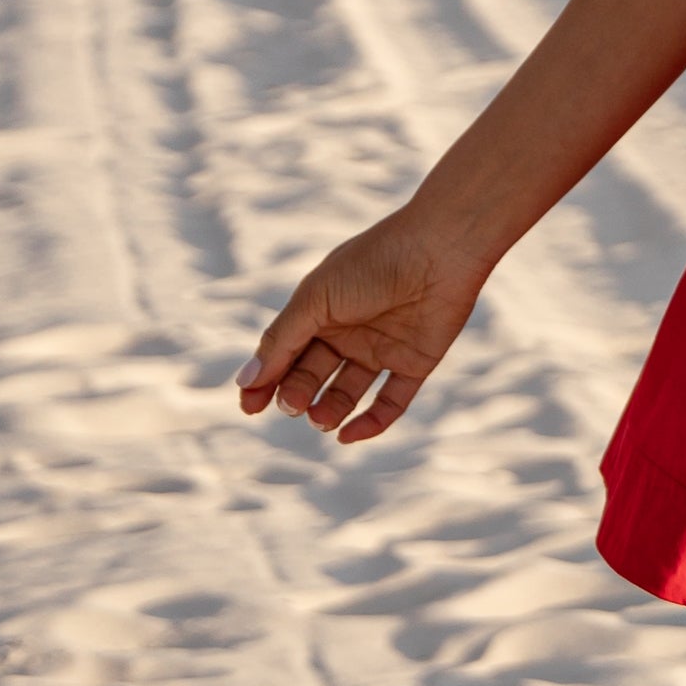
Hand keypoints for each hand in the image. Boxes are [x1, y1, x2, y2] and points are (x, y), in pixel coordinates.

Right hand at [236, 209, 486, 444]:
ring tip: (319, 419)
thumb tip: (246, 381)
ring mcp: (382, 348)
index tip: (248, 406)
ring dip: (328, 411)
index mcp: (320, 310)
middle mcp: (349, 331)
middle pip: (312, 375)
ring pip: (347, 393)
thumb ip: (281, 340)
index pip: (284, 352)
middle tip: (293, 405)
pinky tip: (348, 436)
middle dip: (297, 394)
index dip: (265, 380)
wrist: (440, 249)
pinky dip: (371, 423)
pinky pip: (391, 402)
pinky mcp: (415, 362)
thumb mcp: (315, 299)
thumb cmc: (372, 264)